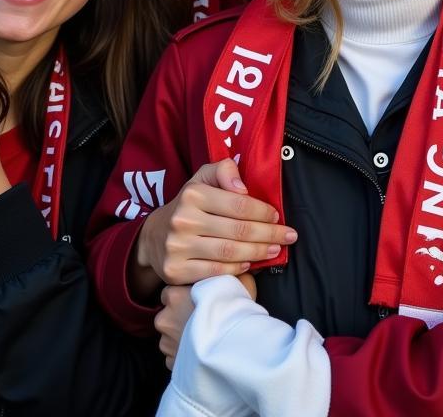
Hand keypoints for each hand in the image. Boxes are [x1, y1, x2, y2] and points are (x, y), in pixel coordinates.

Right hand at [133, 158, 296, 291]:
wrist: (154, 237)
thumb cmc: (188, 205)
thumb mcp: (202, 178)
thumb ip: (224, 170)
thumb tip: (243, 187)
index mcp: (193, 194)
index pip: (239, 205)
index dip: (263, 212)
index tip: (277, 216)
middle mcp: (183, 220)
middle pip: (238, 230)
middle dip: (269, 234)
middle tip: (288, 236)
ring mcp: (178, 247)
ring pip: (230, 252)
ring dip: (258, 252)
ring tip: (275, 249)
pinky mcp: (176, 271)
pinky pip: (215, 271)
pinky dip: (237, 268)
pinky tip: (250, 263)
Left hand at [155, 274, 255, 369]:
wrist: (234, 346)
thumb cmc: (233, 312)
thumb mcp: (237, 282)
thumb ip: (228, 273)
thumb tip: (234, 268)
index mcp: (174, 294)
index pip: (171, 291)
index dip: (185, 295)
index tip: (199, 300)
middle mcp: (165, 317)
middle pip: (168, 314)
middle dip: (180, 317)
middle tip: (201, 320)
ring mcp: (166, 342)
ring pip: (170, 337)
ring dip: (182, 337)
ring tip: (203, 338)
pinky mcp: (171, 363)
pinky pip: (175, 357)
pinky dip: (185, 356)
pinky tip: (201, 352)